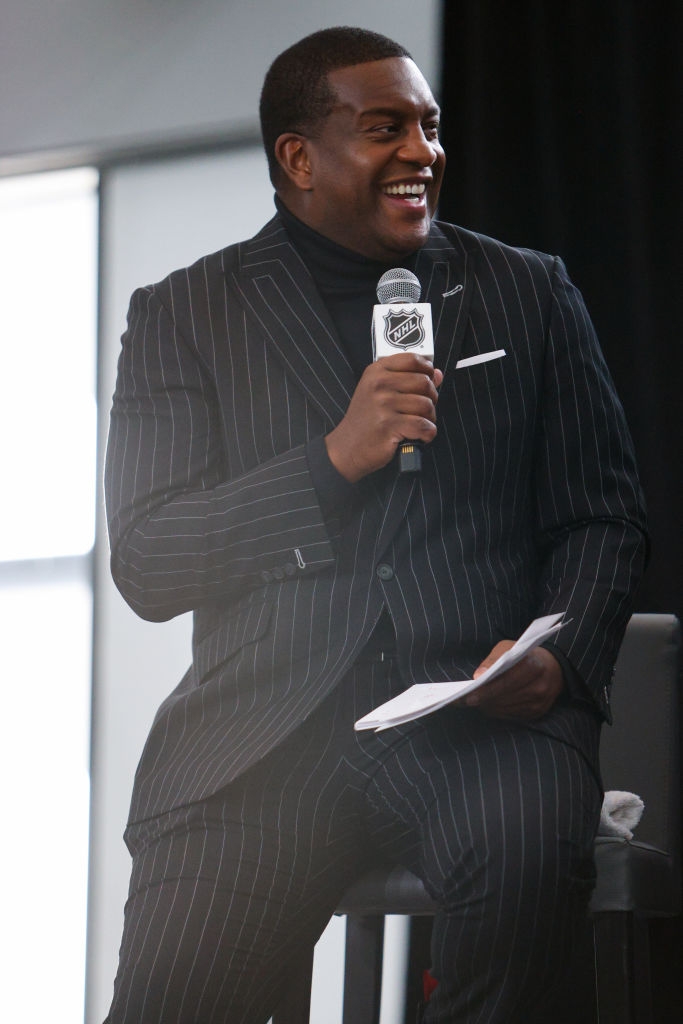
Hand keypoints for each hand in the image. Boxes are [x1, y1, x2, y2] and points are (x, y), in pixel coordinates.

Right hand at [325, 353, 442, 481]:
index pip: (412, 359)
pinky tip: (419, 435)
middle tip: (423, 409)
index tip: (429, 379)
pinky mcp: (389, 425)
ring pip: (426, 405)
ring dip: (429, 418)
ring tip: (418, 423)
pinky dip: (427, 433)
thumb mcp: (379, 392)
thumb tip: (436, 374)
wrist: (347, 447)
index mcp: (376, 372)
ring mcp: (383, 405)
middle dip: (431, 397)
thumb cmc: (366, 420)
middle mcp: (379, 385)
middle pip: (424, 382)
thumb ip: (408, 379)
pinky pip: (423, 425)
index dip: (427, 369)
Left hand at [463, 642, 563, 719]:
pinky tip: (489, 706)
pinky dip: (499, 711)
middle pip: (505, 698)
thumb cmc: (525, 654)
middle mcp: (539, 687)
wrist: (554, 667)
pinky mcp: (538, 712)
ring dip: (490, 707)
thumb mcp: (508, 647)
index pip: (506, 682)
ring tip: (475, 702)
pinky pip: (513, 715)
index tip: (468, 696)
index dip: (486, 690)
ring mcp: (540, 702)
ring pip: (507, 709)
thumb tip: (477, 676)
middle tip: (466, 700)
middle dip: (484, 700)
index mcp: (534, 667)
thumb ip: (492, 660)